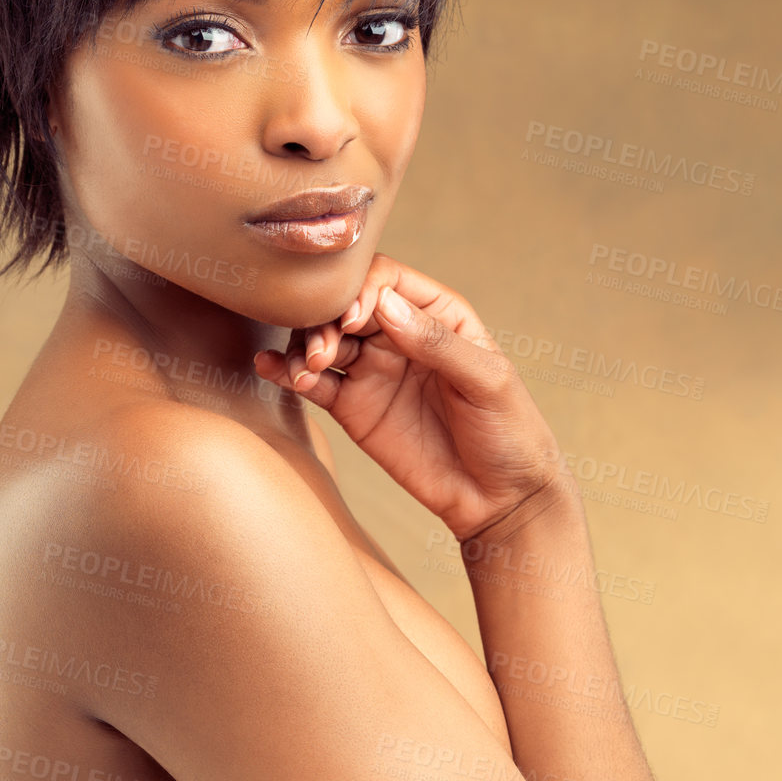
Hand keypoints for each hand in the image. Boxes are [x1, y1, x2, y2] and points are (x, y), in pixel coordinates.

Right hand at [252, 252, 572, 543]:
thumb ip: (437, 343)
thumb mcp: (487, 381)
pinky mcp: (352, 407)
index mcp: (436, 314)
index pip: (385, 280)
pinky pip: (313, 383)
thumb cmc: (510, 432)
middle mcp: (397, 334)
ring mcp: (371, 370)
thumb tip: (385, 304)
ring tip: (304, 370)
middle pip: (343, 306)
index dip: (360, 290)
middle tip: (321, 352)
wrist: (500, 500)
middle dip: (325, 321)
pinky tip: (272, 372)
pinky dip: (288, 375)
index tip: (352, 318)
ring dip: (303, 347)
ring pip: (322, 340)